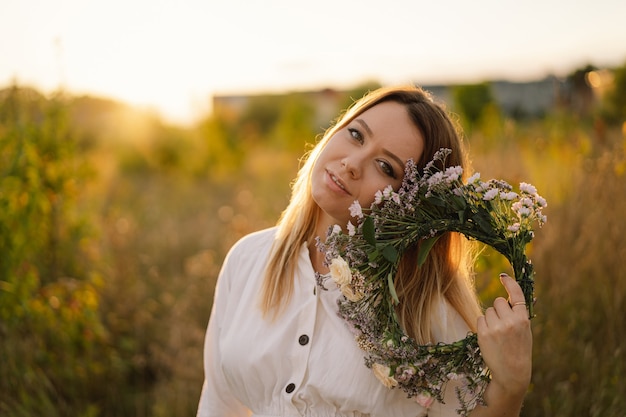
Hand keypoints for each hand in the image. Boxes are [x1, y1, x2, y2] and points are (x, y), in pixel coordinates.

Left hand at [477, 273, 531, 395]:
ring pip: (488, 310)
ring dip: (490, 318)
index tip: (503, 276)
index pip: (516, 295)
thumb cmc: (519, 349)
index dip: (509, 283)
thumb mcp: (525, 330)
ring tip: (497, 334)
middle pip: (497, 301)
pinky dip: (483, 325)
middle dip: (498, 309)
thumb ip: (518, 314)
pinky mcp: (484, 333)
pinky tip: (490, 337)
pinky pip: (480, 319)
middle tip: (502, 323)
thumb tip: (511, 297)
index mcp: (523, 319)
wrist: (512, 371)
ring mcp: (496, 327)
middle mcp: (510, 321)